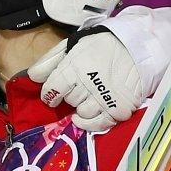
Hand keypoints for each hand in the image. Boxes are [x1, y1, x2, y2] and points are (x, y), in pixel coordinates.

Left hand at [28, 32, 144, 130]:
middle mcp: (88, 85)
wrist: (137, 48)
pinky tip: (91, 113)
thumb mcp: (72, 45)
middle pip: (69, 101)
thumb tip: (32, 77)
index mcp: (74, 68)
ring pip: (82, 113)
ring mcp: (104, 99)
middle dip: (70, 96)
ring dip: (82, 107)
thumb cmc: (101, 45)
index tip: (53, 94)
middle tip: (79, 88)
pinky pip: (98, 124)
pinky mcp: (118, 109)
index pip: (52, 89)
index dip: (50, 93)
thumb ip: (50, 60)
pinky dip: (91, 122)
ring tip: (89, 97)